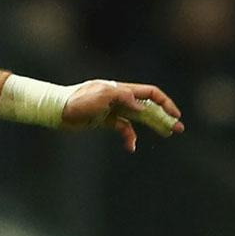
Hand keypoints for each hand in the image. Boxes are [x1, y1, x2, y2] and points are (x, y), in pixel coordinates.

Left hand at [62, 80, 183, 151]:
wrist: (56, 111)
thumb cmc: (77, 100)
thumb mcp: (100, 95)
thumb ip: (122, 98)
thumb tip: (141, 106)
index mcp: (121, 89)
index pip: (149, 93)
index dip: (164, 103)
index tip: (175, 116)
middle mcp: (120, 98)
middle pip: (148, 106)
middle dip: (164, 116)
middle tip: (178, 129)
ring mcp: (113, 110)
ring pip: (139, 118)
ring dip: (153, 126)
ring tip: (166, 135)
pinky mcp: (105, 121)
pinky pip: (124, 128)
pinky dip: (129, 137)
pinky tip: (131, 146)